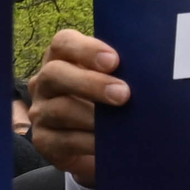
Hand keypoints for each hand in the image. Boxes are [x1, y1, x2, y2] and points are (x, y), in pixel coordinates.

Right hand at [27, 29, 122, 185]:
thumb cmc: (110, 105)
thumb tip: (149, 72)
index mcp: (62, 59)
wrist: (100, 147)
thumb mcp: (115, 82)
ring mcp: (40, 111)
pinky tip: (107, 145)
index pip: (63, 43)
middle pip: (55, 73)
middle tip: (123, 94)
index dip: (86, 50)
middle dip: (90, 83)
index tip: (114, 61)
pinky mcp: (44, 140)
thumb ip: (123, 73)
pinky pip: (63, 140)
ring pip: (59, 109)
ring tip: (120, 124)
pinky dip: (88, 142)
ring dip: (92, 116)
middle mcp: (45, 82)